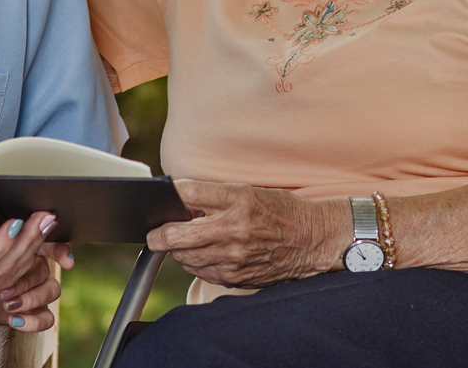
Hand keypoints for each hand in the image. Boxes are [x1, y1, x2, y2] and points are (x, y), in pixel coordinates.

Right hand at [0, 210, 59, 330]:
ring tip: (49, 224)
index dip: (0, 245)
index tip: (18, 222)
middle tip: (47, 217)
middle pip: (2, 270)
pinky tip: (40, 245)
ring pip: (9, 276)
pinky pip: (6, 280)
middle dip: (28, 243)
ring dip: (32, 250)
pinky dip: (25, 262)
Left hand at [145, 179, 347, 288]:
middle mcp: (233, 229)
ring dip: (177, 249)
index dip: (169, 196)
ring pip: (183, 256)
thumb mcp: (249, 192)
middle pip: (175, 234)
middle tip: (154, 232)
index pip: (187, 193)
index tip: (161, 199)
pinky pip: (200, 271)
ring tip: (184, 241)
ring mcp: (233, 257)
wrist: (313, 241)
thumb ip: (214, 197)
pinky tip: (203, 254)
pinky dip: (195, 263)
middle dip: (158, 234)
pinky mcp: (235, 277)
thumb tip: (179, 203)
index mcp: (238, 200)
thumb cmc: (281, 212)